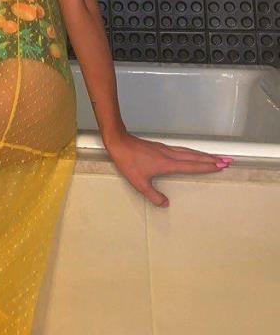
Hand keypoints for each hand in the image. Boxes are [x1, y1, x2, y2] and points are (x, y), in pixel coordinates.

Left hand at [102, 132, 232, 207]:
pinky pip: (182, 150)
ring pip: (189, 152)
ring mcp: (165, 149)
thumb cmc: (128, 162)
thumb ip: (153, 195)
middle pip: (195, 157)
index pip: (192, 166)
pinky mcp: (160, 147)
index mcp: (168, 163)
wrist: (118, 142)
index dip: (207, 166)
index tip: (221, 165)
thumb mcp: (139, 183)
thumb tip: (166, 204)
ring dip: (203, 155)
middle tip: (227, 160)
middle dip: (211, 159)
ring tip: (216, 157)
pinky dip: (192, 152)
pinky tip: (192, 154)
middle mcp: (170, 155)